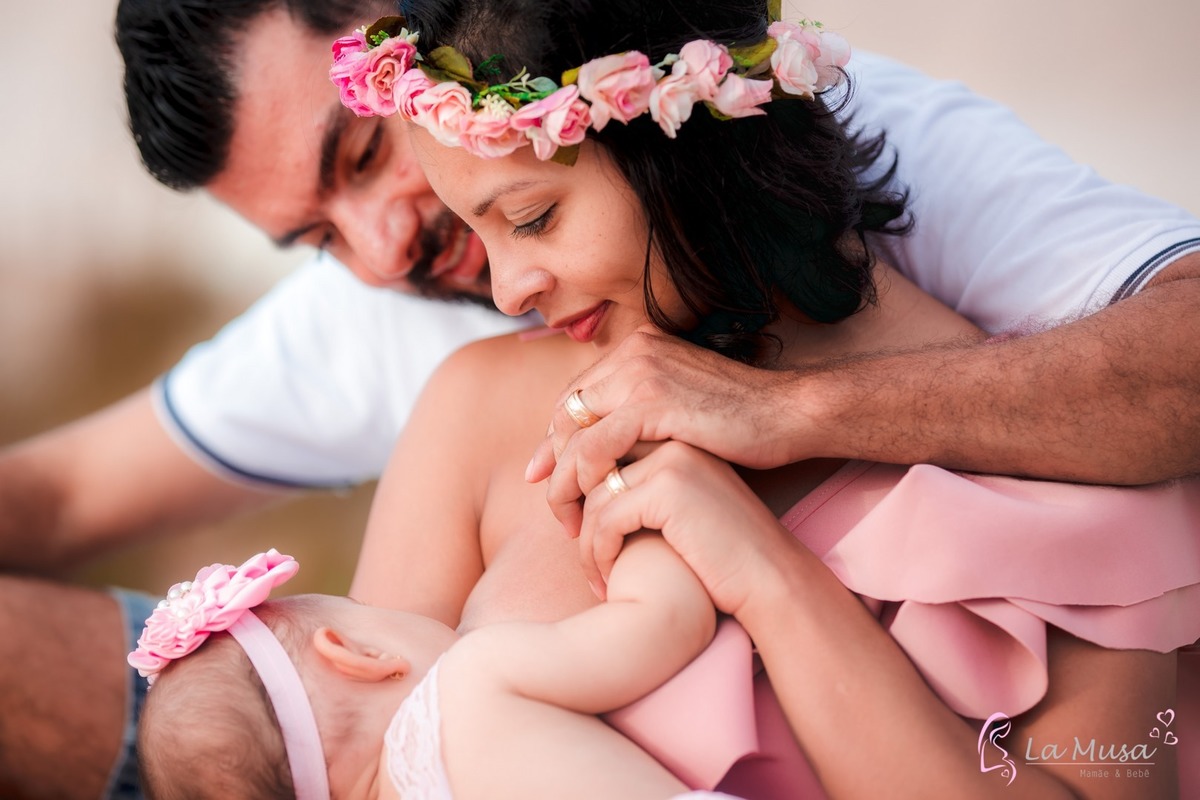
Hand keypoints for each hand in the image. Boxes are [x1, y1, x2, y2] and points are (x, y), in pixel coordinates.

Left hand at [528, 327, 810, 535]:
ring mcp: (641, 374)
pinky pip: (595, 447)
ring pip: (573, 433)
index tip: (546, 478)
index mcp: (639, 348)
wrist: (790, 415)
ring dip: (563, 481)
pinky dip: (585, 482)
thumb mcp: (682, 408)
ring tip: (569, 521)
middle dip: (552, 462)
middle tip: (553, 505)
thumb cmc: (744, 423)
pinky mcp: (652, 404)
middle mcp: (634, 352)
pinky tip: (594, 511)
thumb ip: (644, 414)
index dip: (557, 440)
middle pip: (567, 412)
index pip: (578, 395)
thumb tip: (607, 444)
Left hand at [578, 441, 794, 616]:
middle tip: (575, 549)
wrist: (772, 576)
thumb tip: (576, 488)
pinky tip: (609, 580)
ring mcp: (672, 460)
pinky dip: (600, 554)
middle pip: (591, 469)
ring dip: (587, 544)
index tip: (572, 524)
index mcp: (674, 436)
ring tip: (595, 577)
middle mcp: (671, 438)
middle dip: (571, 509)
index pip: (602, 450)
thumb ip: (638, 486)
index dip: (575, 485)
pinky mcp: (669, 489)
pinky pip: (608, 519)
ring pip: (593, 497)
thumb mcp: (678, 507)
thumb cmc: (722, 551)